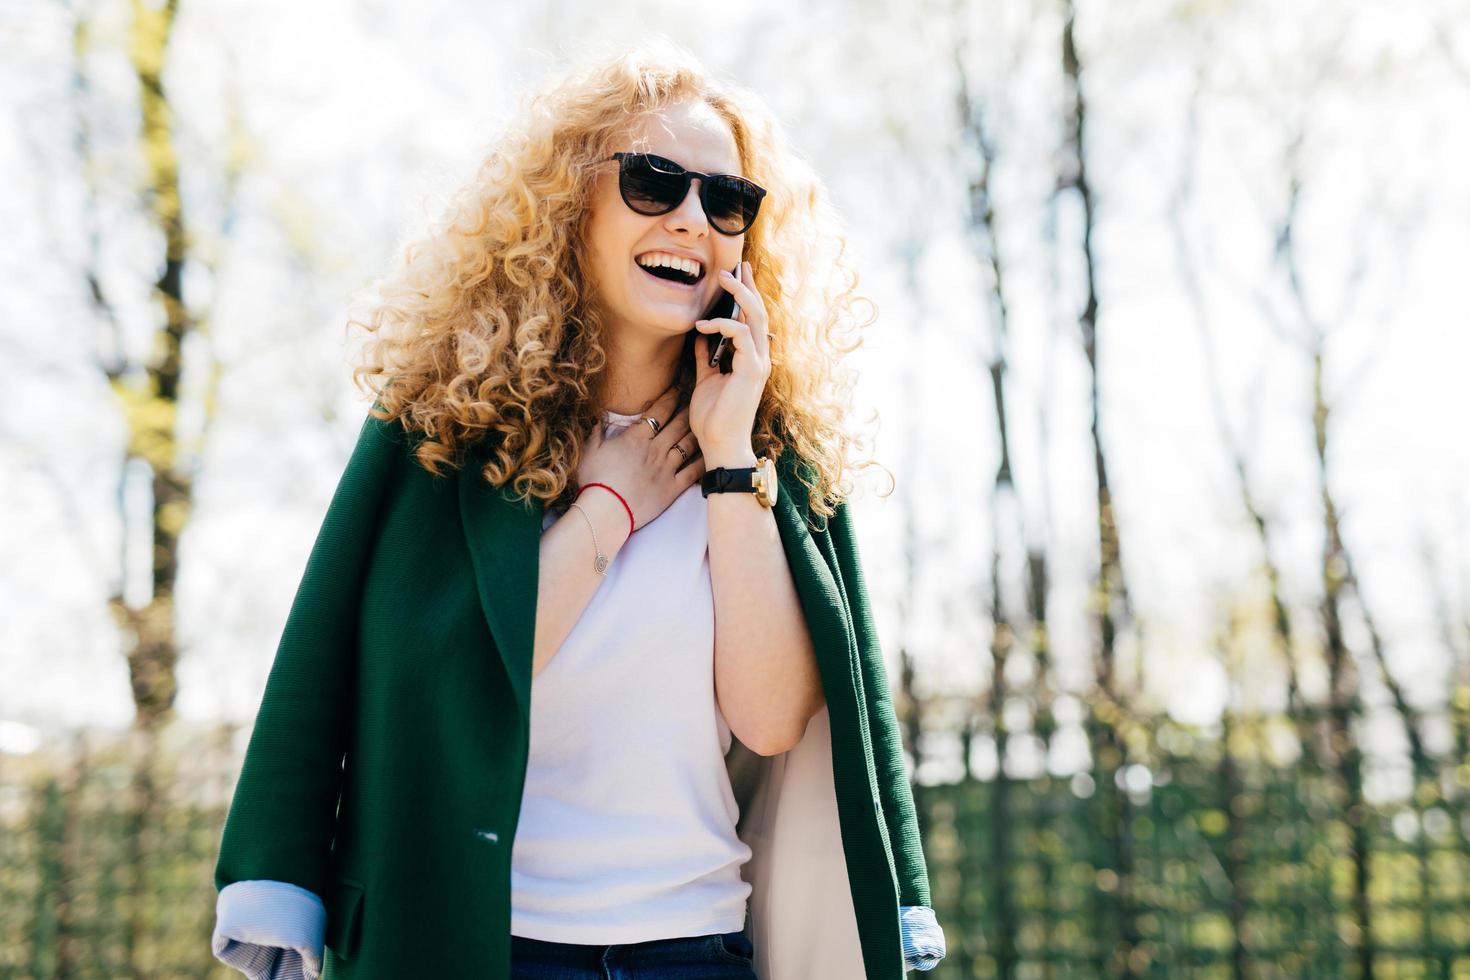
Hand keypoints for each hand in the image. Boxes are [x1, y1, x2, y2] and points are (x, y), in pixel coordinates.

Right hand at [574, 385, 705, 531]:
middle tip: (697, 401)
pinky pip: (693, 472)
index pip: (658, 411)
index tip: (679, 388)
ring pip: (688, 444)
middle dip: (688, 409)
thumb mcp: (590, 451)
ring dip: (697, 431)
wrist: (605, 511)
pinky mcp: (672, 488)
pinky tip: (710, 454)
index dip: (671, 397)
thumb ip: (597, 431)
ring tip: (704, 424)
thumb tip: (600, 417)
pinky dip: (703, 462)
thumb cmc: (594, 481)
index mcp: (636, 438)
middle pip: (678, 424)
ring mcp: (666, 468)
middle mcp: (655, 449)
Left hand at [690, 260, 770, 459]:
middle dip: (747, 285)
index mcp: (751, 358)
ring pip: (755, 317)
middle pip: (758, 312)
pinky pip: (740, 335)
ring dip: (739, 294)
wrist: (720, 444)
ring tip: (722, 277)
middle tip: (736, 264)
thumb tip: (700, 336)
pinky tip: (702, 325)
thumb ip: (707, 357)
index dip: (746, 295)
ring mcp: (758, 363)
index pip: (751, 320)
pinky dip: (722, 325)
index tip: (737, 274)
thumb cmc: (714, 418)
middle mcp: (759, 357)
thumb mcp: (706, 379)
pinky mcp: (752, 370)